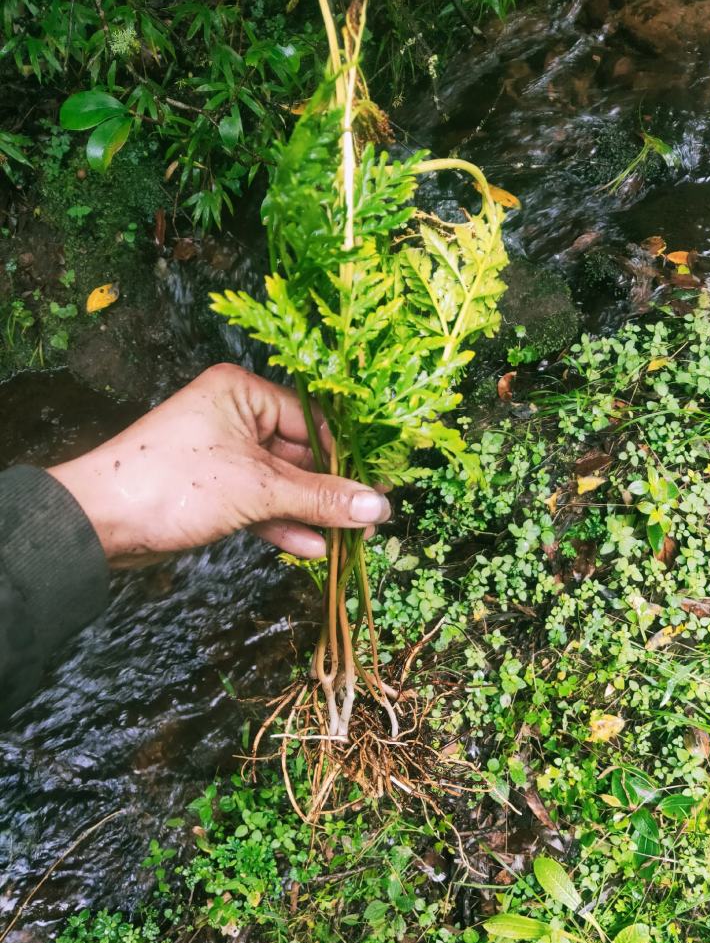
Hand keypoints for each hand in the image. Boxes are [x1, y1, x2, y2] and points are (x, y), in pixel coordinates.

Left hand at [47, 363, 390, 566]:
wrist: (98, 523)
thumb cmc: (173, 484)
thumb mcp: (258, 488)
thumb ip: (321, 498)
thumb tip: (378, 507)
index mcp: (241, 393)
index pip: (312, 421)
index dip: (345, 457)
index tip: (377, 489)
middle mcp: (233, 417)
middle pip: (300, 455)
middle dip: (330, 492)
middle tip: (369, 522)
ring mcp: (222, 456)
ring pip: (280, 484)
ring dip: (311, 514)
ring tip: (349, 542)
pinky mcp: (212, 490)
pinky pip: (258, 504)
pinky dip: (282, 525)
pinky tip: (312, 549)